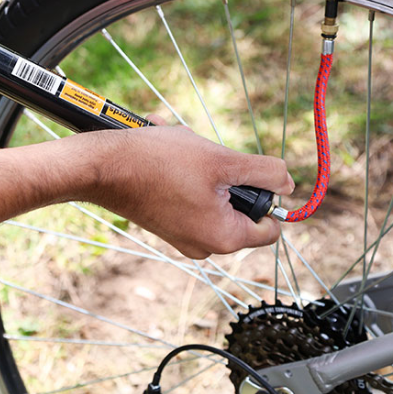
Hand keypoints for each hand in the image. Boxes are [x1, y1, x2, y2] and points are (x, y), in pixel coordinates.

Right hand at [79, 125, 293, 258]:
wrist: (102, 166)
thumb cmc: (158, 163)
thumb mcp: (221, 160)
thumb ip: (264, 172)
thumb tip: (289, 183)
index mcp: (224, 238)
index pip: (270, 226)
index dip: (265, 194)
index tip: (242, 172)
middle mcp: (204, 244)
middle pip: (238, 206)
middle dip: (226, 175)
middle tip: (204, 157)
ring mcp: (182, 234)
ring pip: (212, 194)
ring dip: (202, 167)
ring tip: (179, 150)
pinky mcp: (165, 221)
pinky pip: (189, 195)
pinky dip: (183, 172)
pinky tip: (164, 153)